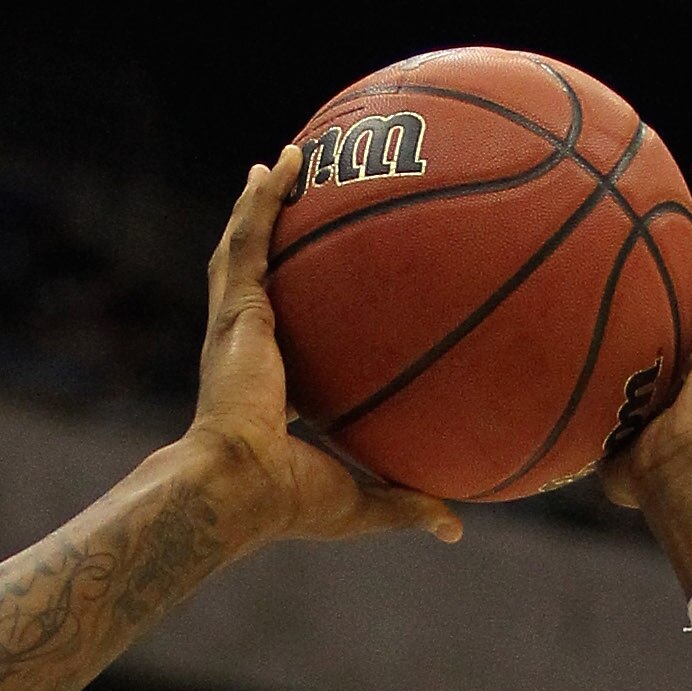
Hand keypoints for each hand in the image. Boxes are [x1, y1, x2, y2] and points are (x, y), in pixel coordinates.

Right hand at [185, 150, 460, 549]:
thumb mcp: (362, 501)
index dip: (294, 320)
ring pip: (245, 248)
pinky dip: (262, 198)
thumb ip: (407, 503)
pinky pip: (250, 238)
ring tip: (282, 163)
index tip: (319, 301)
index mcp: (268, 389)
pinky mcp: (235, 309)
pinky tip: (283, 162)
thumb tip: (456, 528)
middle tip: (292, 202)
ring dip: (262, 204)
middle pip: (259, 281)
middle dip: (271, 240)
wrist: (238, 487)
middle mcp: (247, 349)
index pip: (284, 344)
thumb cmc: (287, 502)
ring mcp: (235, 325)